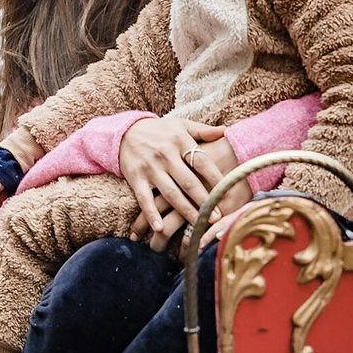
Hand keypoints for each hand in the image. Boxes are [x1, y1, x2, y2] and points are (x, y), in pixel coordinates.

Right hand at [130, 135, 252, 250]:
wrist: (125, 131)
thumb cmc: (158, 130)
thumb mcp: (180, 125)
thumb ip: (203, 130)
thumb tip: (226, 131)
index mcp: (179, 141)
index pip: (201, 161)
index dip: (215, 177)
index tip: (228, 191)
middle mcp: (165, 155)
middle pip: (188, 181)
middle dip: (204, 200)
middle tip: (217, 217)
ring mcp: (150, 168)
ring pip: (170, 193)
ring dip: (185, 211)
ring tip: (199, 224)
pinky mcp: (136, 178)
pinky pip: (144, 199)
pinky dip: (151, 214)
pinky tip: (160, 228)